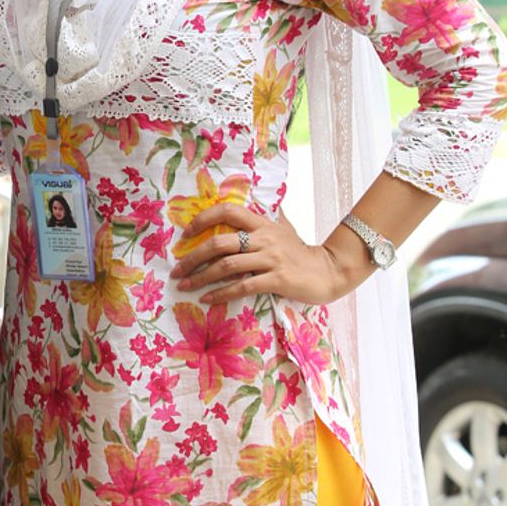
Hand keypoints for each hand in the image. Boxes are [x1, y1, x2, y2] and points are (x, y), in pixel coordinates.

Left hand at [169, 202, 353, 307]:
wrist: (329, 271)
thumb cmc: (301, 252)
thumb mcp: (284, 229)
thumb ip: (264, 220)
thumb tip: (248, 206)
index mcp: (262, 223)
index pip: (227, 212)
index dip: (203, 220)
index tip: (185, 235)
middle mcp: (264, 238)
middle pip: (220, 242)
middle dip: (193, 257)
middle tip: (177, 269)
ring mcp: (271, 259)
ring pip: (227, 265)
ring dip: (201, 277)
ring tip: (185, 286)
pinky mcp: (277, 279)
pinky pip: (243, 286)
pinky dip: (221, 293)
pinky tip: (207, 299)